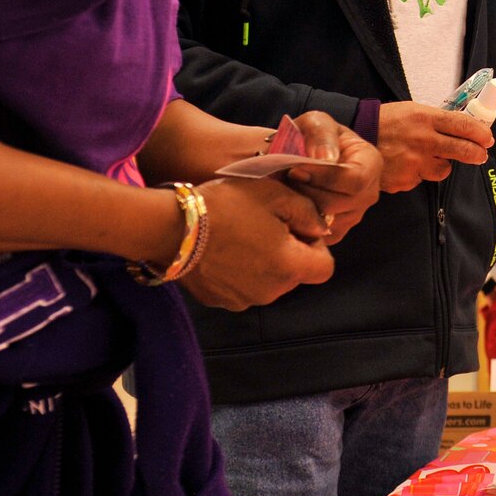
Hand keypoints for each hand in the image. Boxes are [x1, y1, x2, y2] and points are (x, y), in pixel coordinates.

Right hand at [180, 176, 334, 310]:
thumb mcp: (275, 194)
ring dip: (264, 262)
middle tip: (266, 225)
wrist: (171, 227)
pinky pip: (242, 287)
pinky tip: (224, 248)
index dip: (317, 247)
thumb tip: (320, 228)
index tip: (297, 228)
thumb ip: (308, 212)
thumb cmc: (226, 206)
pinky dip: (240, 271)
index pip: (324, 268)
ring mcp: (242, 300)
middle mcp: (269, 291)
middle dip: (289, 251)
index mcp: (289, 267)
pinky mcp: (219, 301)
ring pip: (269, 281)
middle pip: (295, 275)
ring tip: (241, 234)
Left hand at [278, 111, 381, 241]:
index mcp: (371, 164)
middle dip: (305, 192)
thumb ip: (320, 135)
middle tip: (282, 179)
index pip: (354, 180)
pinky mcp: (337, 231)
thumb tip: (325, 160)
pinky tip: (288, 205)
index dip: (323, 177)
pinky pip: (317, 235)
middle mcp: (368, 194)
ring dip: (300, 207)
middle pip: (337, 204)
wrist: (314, 156)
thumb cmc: (318, 137)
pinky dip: (299, 223)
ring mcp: (354, 216)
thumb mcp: (318, 122)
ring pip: (325, 222)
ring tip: (284, 189)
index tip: (294, 169)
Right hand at [376, 101, 494, 192]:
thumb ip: (436, 120)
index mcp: (425, 118)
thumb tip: (462, 128)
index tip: (488, 138)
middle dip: (477, 153)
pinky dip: (417, 174)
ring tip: (424, 157)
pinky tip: (404, 165)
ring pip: (443, 169)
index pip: (463, 125)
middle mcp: (423, 140)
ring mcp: (414, 163)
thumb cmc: (384, 122)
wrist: (354, 136)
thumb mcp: (411, 111)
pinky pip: (421, 179)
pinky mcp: (405, 180)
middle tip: (480, 154)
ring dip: (440, 165)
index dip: (481, 133)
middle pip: (463, 150)